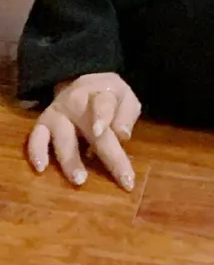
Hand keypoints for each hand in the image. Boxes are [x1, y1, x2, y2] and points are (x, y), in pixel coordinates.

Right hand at [26, 73, 140, 190]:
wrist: (84, 85)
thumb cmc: (109, 98)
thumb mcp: (126, 98)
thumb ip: (127, 114)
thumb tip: (123, 135)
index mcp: (101, 93)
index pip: (104, 104)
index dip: (103, 116)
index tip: (107, 132)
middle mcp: (76, 101)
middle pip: (88, 127)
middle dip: (103, 152)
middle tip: (118, 175)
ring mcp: (57, 113)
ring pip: (62, 136)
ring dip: (70, 159)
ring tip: (79, 179)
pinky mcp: (42, 124)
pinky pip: (35, 138)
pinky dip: (36, 152)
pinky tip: (41, 168)